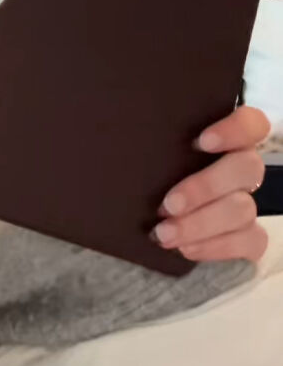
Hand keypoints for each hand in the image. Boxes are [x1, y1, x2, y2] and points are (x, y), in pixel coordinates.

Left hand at [152, 105, 269, 262]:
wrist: (151, 211)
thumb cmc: (146, 166)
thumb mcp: (144, 145)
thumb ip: (144, 132)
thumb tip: (115, 117)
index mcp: (225, 137)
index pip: (251, 123)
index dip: (235, 129)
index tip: (200, 141)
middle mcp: (242, 166)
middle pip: (247, 168)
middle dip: (205, 188)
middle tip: (168, 204)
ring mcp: (247, 201)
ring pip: (244, 209)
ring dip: (202, 224)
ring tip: (164, 234)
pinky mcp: (248, 236)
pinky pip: (250, 242)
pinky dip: (217, 247)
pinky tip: (185, 248)